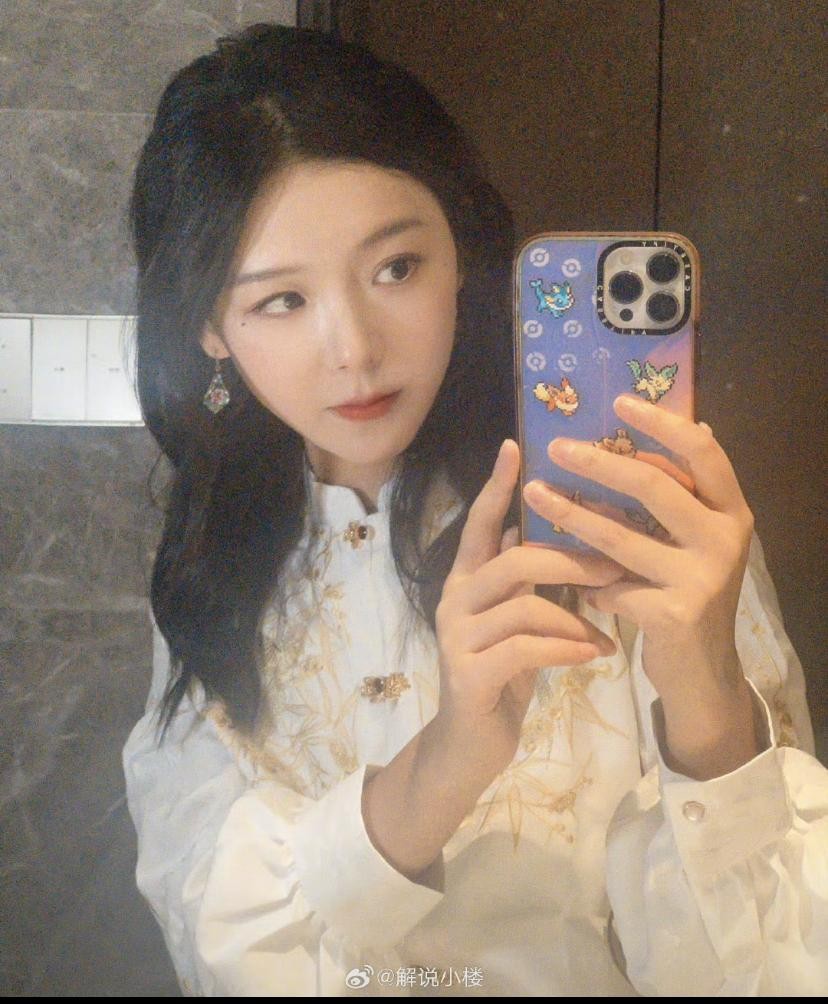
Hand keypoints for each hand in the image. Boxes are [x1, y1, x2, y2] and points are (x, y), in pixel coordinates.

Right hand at [434, 438, 622, 773]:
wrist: (470, 742)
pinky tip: (595, 654)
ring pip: (524, 605)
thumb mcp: (517, 619)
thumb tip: (569, 535)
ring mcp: (457, 637)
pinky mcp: (469, 673)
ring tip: (609, 627)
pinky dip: (568, 648)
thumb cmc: (502, 672)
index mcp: (466, 579)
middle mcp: (454, 599)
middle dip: (570, 559)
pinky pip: (527, 648)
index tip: (516, 446)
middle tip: (615, 565)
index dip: (498, 486)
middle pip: (514, 559)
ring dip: (576, 614)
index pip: (480, 522)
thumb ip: (528, 581)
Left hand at [523, 395, 757, 777]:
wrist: (702, 675)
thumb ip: (685, 495)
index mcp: (731, 512)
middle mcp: (725, 539)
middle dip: (597, 462)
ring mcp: (702, 578)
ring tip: (534, 493)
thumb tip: (689, 423)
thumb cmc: (687, 595)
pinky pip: (611, 585)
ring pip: (619, 537)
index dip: (662, 423)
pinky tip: (574, 586)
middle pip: (652, 486)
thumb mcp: (694, 543)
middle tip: (555, 447)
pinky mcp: (673, 614)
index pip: (703, 454)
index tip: (618, 401)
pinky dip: (586, 584)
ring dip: (570, 514)